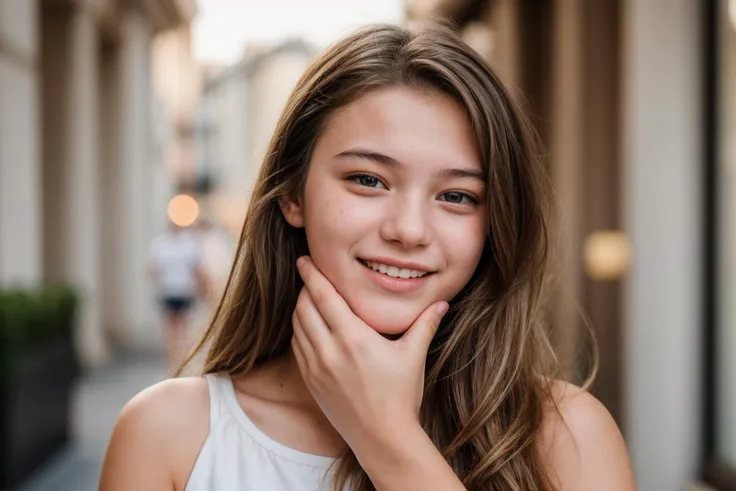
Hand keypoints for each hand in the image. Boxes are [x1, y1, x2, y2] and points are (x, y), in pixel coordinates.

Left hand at [291, 256, 448, 449]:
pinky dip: (300, 331)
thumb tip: (442, 302)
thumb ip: (425, 324)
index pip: (324, 296)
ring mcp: (316, 367)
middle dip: (306, 288)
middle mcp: (330, 350)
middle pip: (305, 307)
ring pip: (298, 326)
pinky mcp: (311, 382)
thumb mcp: (413, 356)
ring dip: (301, 308)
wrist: (382, 437)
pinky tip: (310, 327)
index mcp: (354, 338)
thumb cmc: (400, 396)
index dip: (312, 274)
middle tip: (311, 276)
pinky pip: (298, 346)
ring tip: (310, 298)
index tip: (305, 259)